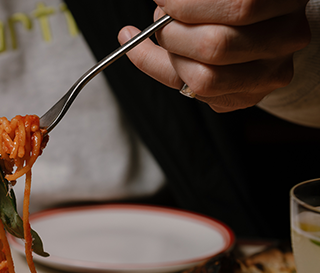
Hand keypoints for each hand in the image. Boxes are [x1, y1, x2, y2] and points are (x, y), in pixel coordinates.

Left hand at [119, 0, 310, 111]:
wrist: (261, 29)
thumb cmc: (232, 6)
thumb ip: (194, 0)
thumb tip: (163, 5)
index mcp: (286, 1)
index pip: (240, 7)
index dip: (189, 5)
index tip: (164, 0)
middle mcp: (286, 39)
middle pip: (216, 46)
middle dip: (172, 32)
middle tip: (160, 19)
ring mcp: (270, 73)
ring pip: (204, 79)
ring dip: (168, 57)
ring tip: (163, 36)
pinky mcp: (247, 97)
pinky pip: (193, 93)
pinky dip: (159, 70)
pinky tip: (151, 53)